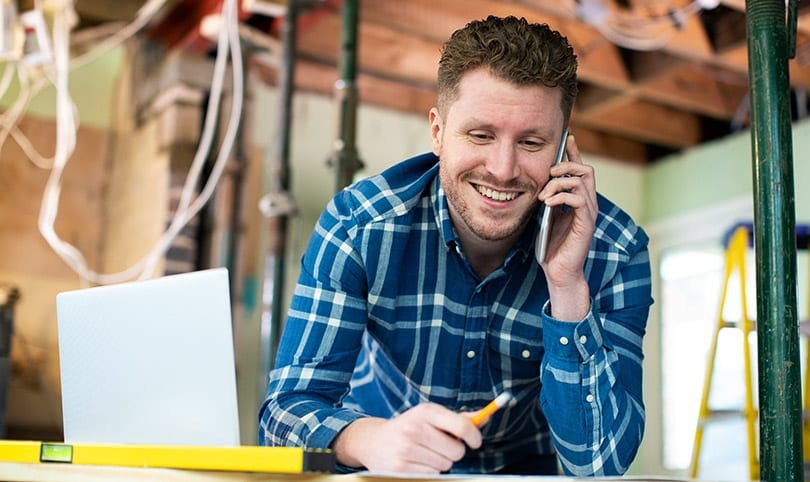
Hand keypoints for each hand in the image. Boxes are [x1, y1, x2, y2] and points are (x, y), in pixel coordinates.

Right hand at [332, 403, 481, 472]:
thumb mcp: (430, 417)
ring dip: (440, 463)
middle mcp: (414, 428)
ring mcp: (406, 449)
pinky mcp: (400, 468)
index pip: (461, 425)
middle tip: (439, 447)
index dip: (474, 436)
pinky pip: (432, 475)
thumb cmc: (410, 428)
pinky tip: (415, 463)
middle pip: (456, 451)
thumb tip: (486, 416)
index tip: (475, 442)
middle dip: (453, 452)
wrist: (373, 441)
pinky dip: (428, 472)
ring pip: (445, 465)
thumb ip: (459, 418)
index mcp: (425, 411)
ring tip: (424, 454)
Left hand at [537, 134, 595, 320]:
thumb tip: (535, 181)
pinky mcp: (586, 223)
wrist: (558, 272)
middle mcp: (587, 203)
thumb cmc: (550, 246)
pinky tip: (547, 203)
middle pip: (586, 169)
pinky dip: (561, 196)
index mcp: (578, 200)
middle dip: (566, 164)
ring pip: (582, 180)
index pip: (580, 170)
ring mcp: (589, 213)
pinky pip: (578, 199)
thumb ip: (545, 199)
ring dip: (559, 182)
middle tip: (548, 172)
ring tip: (543, 195)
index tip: (566, 137)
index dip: (573, 152)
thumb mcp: (544, 217)